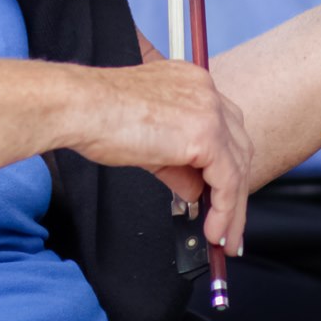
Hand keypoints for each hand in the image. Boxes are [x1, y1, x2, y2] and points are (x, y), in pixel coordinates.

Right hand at [67, 58, 252, 254]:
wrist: (82, 106)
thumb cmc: (100, 116)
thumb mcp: (149, 144)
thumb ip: (178, 165)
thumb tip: (194, 191)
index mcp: (193, 83)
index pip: (224, 128)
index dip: (227, 165)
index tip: (224, 195)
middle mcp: (206, 90)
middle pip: (238, 146)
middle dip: (236, 190)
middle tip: (229, 225)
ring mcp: (209, 110)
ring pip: (238, 166)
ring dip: (233, 208)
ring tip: (223, 238)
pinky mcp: (206, 133)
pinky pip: (227, 179)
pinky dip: (225, 210)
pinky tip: (215, 229)